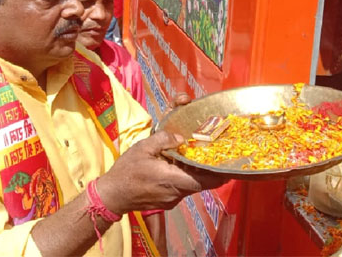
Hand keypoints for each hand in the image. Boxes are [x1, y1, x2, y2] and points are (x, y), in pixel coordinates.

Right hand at [97, 131, 226, 214]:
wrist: (112, 196)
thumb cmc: (126, 172)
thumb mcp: (142, 148)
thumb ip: (163, 139)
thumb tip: (180, 138)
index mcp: (173, 179)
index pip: (206, 181)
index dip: (220, 174)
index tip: (230, 166)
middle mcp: (177, 192)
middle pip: (202, 183)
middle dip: (210, 171)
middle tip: (215, 158)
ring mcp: (172, 200)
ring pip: (193, 187)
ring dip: (196, 174)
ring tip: (196, 159)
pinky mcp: (166, 203)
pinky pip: (182, 190)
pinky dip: (185, 179)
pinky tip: (178, 169)